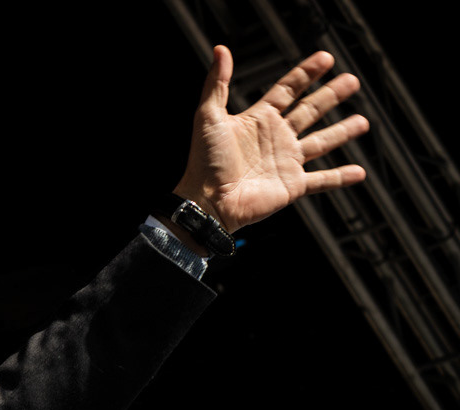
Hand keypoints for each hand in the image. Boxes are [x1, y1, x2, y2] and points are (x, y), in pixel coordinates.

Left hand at [174, 46, 369, 233]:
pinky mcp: (292, 185)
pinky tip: (359, 172)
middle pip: (310, 111)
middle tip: (352, 81)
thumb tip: (220, 50)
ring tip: (363, 122)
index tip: (325, 58)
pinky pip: (322, 180)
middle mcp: (275, 138)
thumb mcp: (208, 117)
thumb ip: (217, 84)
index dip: (306, 73)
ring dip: (342, 132)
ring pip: (321, 142)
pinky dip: (340, 177)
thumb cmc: (204, 162)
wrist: (207, 201)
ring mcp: (286, 162)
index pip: (288, 90)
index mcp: (258, 120)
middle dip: (331, 96)